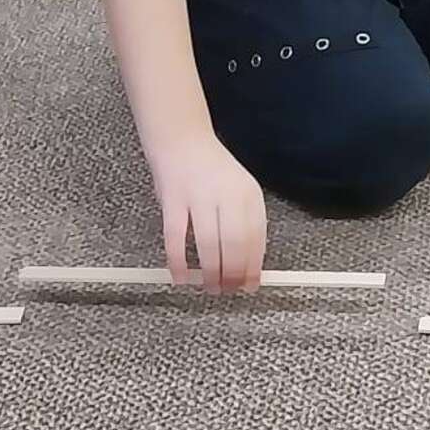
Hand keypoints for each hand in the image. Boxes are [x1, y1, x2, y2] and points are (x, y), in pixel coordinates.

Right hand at [149, 130, 267, 292]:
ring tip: (209, 287)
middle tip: (227, 290)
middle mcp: (227, 194)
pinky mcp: (172, 200)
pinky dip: (178, 262)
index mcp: (249, 194)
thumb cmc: (210, 171)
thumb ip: (245, 223)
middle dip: (233, 275)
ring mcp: (199, 196)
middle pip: (235, 245)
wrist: (181, 138)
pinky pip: (175, 239)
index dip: (253, 267)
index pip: (257, 239)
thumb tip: (249, 266)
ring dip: (210, 273)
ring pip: (209, 246)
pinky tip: (180, 277)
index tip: (250, 286)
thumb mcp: (238, 191)